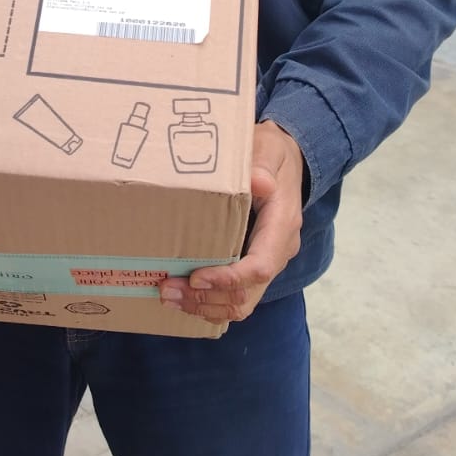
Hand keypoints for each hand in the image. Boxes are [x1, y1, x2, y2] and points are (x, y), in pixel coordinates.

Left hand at [159, 121, 303, 325]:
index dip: (228, 279)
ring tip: (169, 297)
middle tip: (167, 290)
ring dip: (204, 307)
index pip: (261, 267)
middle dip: (206, 298)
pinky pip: (236, 297)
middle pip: (247, 294)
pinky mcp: (254, 266)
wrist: (288, 161)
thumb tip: (257, 183)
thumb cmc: (273, 153)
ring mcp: (267, 261)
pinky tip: (183, 297)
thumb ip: (262, 164)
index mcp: (282, 226)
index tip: (195, 277)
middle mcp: (278, 251)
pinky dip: (209, 304)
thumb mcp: (269, 148)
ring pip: (240, 303)